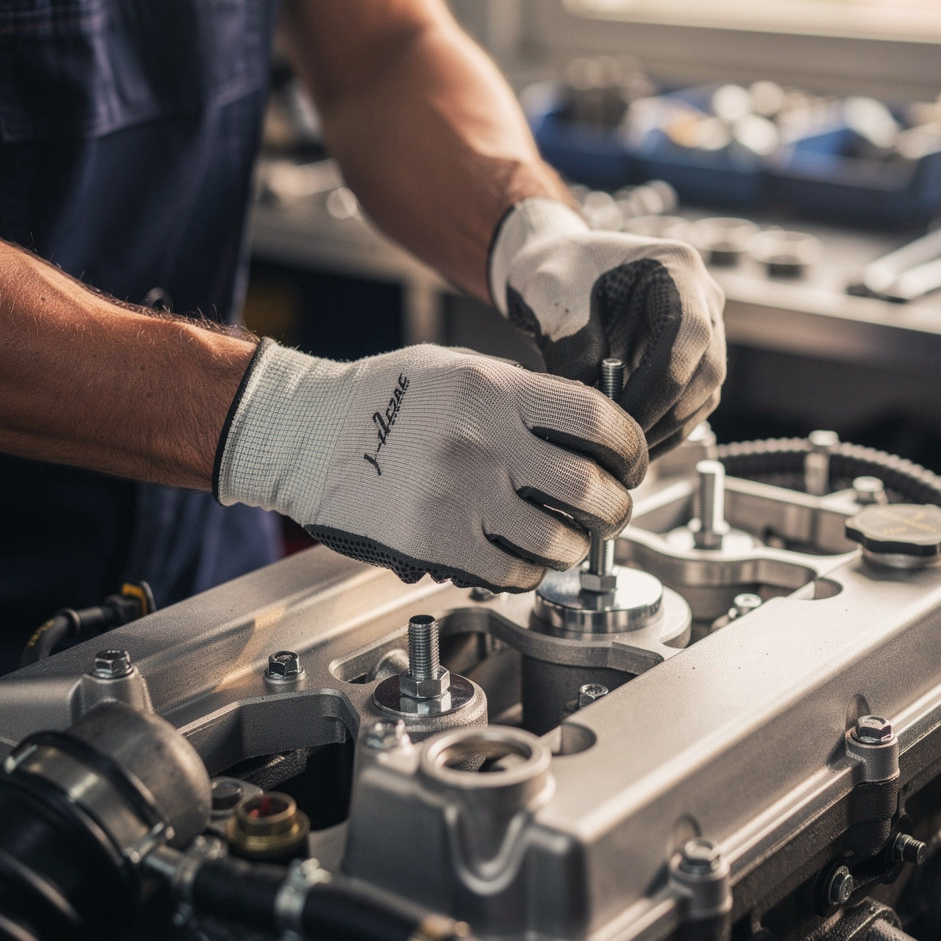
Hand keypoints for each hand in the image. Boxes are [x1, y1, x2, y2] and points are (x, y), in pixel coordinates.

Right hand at [214, 340, 646, 591]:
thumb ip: (524, 398)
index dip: (632, 448)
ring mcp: (460, 496)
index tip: (631, 463)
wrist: (308, 434)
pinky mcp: (436, 542)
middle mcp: (485, 442)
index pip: (599, 420)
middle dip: (615, 507)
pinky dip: (530, 571)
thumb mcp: (460, 369)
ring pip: (558, 540)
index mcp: (496, 391)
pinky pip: (511, 571)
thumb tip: (588, 431)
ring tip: (567, 538)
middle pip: (590, 489)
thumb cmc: (384, 398)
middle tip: (611, 510)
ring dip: (575, 546)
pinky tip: (524, 557)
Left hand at [490, 198, 726, 453]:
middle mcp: (703, 298)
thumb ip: (575, 349)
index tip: (616, 421)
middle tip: (616, 449)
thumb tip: (598, 409)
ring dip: (665, 431)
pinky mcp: (692, 361)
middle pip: (706, 372)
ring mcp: (705, 331)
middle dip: (661, 417)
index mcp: (676, 268)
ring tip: (618, 453)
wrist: (557, 273)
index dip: (655, 387)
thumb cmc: (554, 273)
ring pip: (704, 396)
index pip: (687, 337)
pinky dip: (663, 431)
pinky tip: (628, 446)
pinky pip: (691, 406)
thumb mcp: (552, 298)